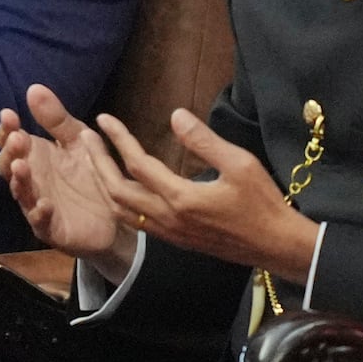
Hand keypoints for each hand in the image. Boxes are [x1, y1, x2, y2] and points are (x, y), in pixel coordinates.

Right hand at [0, 84, 137, 280]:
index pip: (11, 142)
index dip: (6, 130)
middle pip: (9, 167)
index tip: (9, 114)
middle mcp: (31, 180)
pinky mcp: (52, 229)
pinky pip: (41, 223)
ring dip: (19, 181)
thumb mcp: (78, 140)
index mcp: (35, 156)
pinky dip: (40, 214)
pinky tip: (45, 204)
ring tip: (22, 166)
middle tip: (16, 138)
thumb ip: (56, 119)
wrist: (120, 211)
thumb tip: (33, 88)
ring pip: (22, 194)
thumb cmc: (92, 173)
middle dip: (9, 153)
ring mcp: (38, 205)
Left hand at [94, 107, 320, 282]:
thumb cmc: (262, 203)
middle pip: (117, 191)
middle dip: (97, 163)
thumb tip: (175, 114)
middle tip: (86, 138)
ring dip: (103, 184)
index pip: (137, 165)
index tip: (104, 119)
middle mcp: (168, 219)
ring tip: (94, 160)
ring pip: (121, 211)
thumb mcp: (240, 164)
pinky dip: (118, 202)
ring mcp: (169, 233)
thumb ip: (204, 140)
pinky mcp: (175, 240)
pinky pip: (134, 222)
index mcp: (181, 199)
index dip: (118, 139)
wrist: (276, 247)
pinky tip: (119, 187)